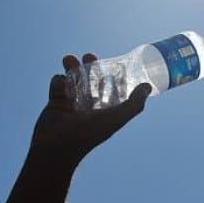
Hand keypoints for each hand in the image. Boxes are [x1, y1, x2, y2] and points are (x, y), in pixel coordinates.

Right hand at [29, 53, 149, 165]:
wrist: (57, 145)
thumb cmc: (89, 133)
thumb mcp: (117, 118)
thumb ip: (134, 104)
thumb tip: (148, 87)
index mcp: (105, 110)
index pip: (112, 89)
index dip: (113, 76)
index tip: (113, 63)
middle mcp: (89, 107)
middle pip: (92, 81)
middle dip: (91, 67)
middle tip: (89, 56)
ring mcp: (72, 104)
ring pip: (73, 80)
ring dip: (72, 68)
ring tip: (68, 59)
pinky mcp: (55, 103)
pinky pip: (58, 85)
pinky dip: (58, 80)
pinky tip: (61, 82)